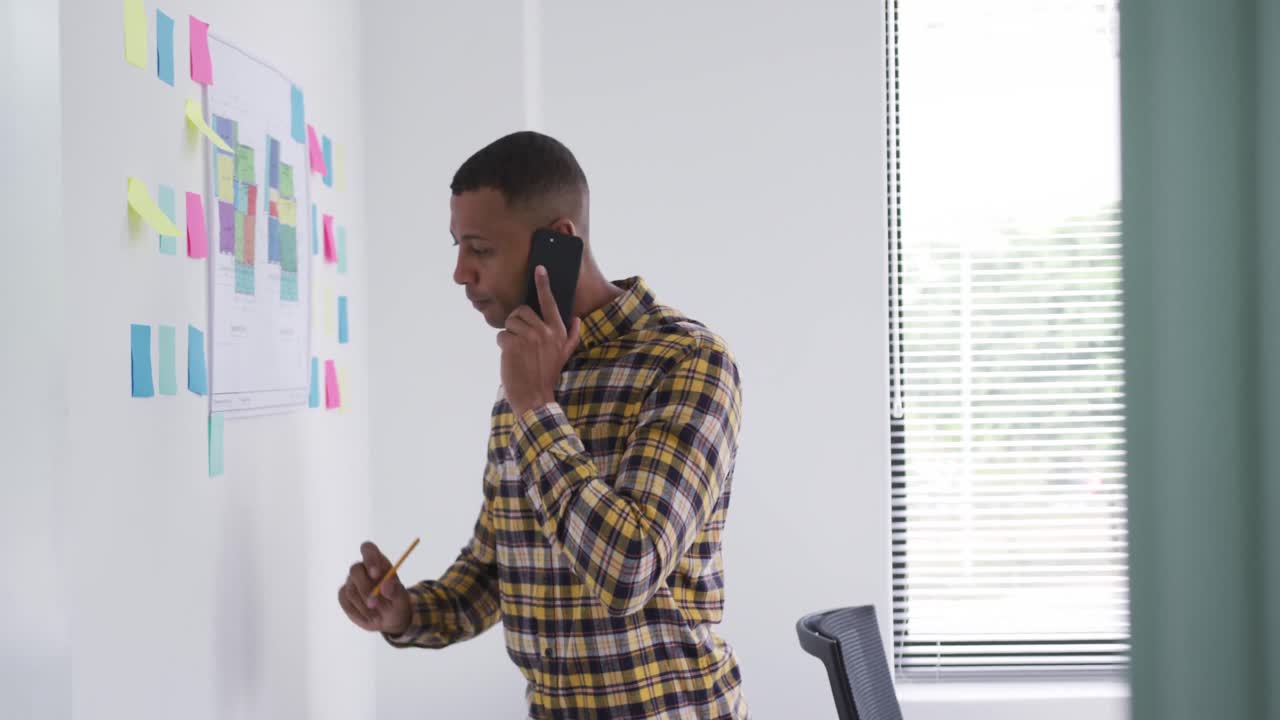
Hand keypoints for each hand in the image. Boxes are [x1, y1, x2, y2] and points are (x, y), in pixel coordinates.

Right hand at [338, 541, 410, 635]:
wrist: (389, 618)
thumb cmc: (397, 602)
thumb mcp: (401, 598)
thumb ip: (395, 591)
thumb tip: (385, 587)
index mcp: (378, 561)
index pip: (367, 548)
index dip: (369, 558)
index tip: (375, 574)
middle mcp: (362, 568)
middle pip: (355, 569)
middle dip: (364, 588)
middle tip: (374, 604)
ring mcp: (351, 582)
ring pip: (350, 590)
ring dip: (364, 606)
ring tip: (378, 617)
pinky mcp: (344, 596)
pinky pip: (345, 601)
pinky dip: (358, 612)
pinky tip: (370, 618)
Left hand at [498, 265, 580, 416]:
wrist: (535, 397)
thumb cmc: (547, 375)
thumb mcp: (564, 356)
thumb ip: (571, 336)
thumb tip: (576, 319)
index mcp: (557, 331)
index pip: (549, 302)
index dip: (543, 284)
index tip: (539, 268)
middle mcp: (545, 331)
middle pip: (521, 311)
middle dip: (516, 323)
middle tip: (520, 340)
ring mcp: (528, 337)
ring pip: (510, 322)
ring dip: (509, 336)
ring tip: (517, 351)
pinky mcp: (513, 344)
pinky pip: (501, 335)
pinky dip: (502, 346)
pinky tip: (510, 358)